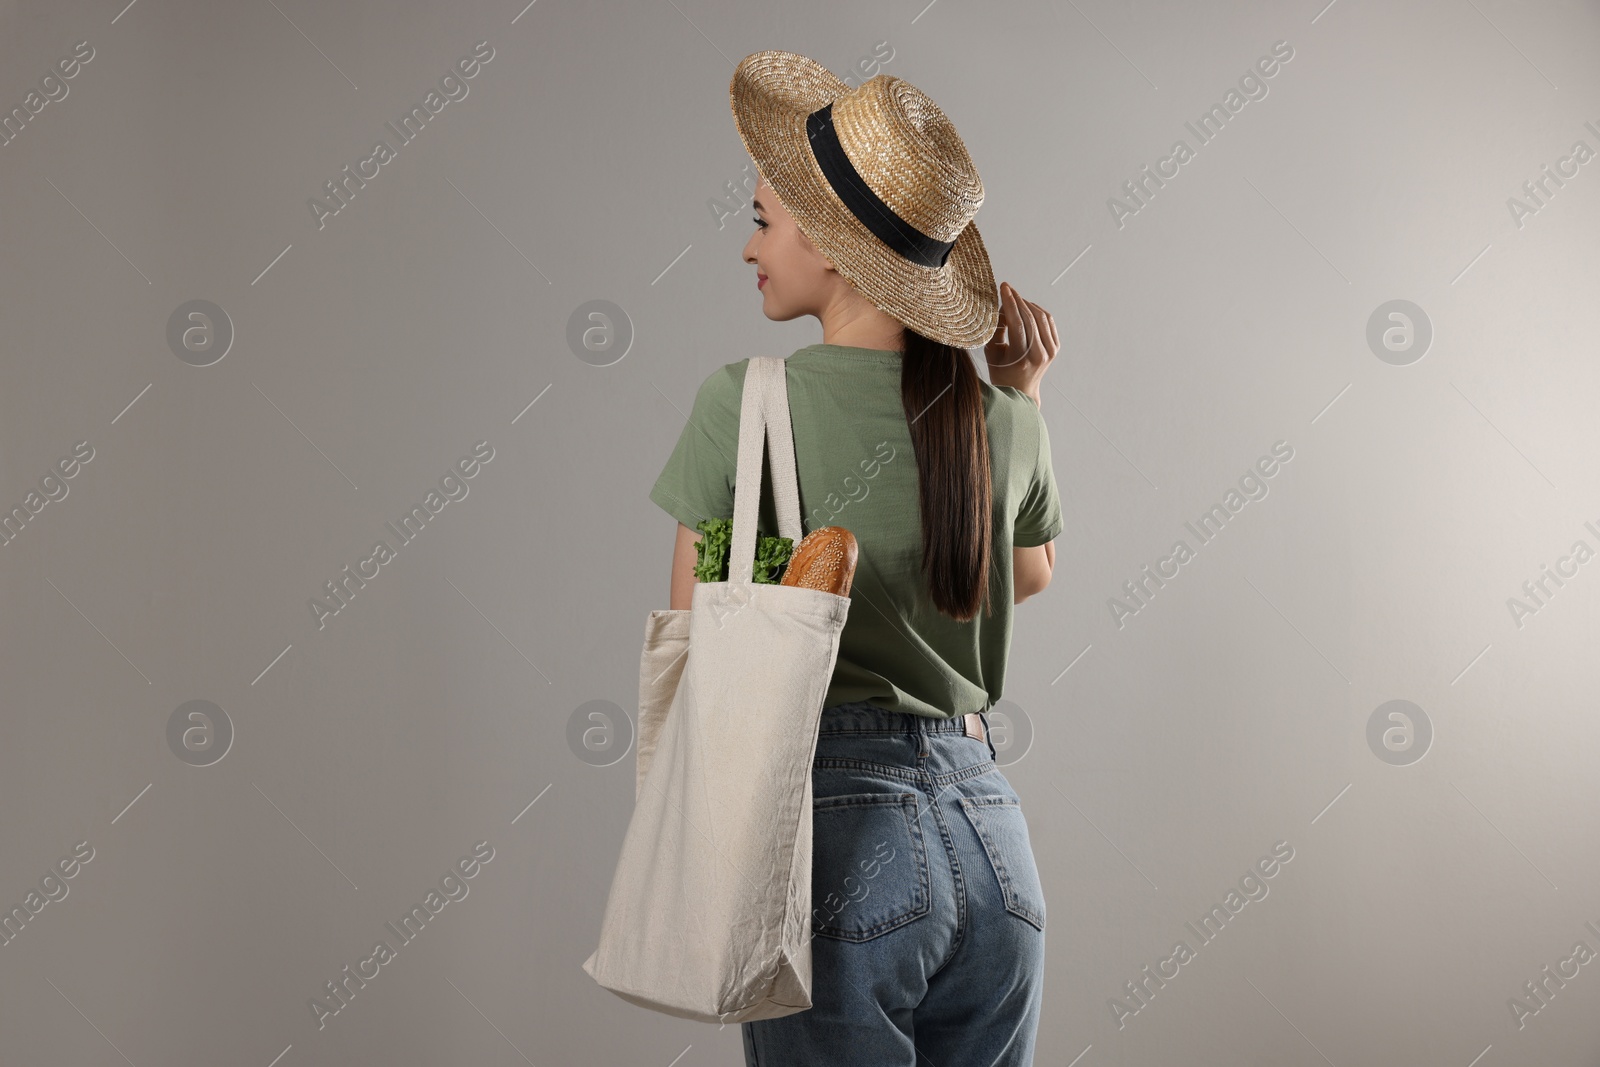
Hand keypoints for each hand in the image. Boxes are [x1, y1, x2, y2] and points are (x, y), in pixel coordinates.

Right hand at [983, 281, 1057, 404]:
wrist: (1022, 390)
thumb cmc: (1002, 373)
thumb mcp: (992, 354)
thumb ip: (996, 330)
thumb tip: (1002, 307)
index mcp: (1023, 358)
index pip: (1017, 324)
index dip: (1010, 303)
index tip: (1004, 288)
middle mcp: (1040, 354)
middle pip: (1030, 318)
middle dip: (1018, 300)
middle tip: (1007, 289)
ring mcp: (1051, 351)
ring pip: (1041, 317)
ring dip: (1027, 304)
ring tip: (1015, 298)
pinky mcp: (1056, 347)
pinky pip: (1048, 321)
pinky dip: (1037, 311)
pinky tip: (1026, 307)